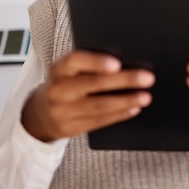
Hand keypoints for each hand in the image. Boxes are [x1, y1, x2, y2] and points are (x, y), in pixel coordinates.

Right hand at [21, 50, 153, 141]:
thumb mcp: (70, 71)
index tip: (117, 63)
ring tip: (145, 96)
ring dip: (125, 101)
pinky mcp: (70, 128)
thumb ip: (90, 65)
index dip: (96, 61)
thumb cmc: (66, 84)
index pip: (75, 61)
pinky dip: (119, 114)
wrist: (42, 112)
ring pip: (98, 106)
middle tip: (147, 78)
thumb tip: (126, 61)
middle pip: (92, 84)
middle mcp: (58, 90)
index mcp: (59, 69)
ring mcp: (63, 111)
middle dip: (123, 80)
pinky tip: (133, 108)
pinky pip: (99, 121)